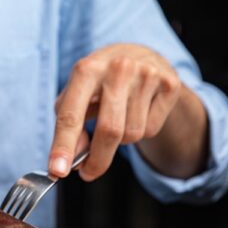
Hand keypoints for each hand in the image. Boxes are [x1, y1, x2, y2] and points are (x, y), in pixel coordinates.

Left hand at [49, 43, 182, 180]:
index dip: (63, 146)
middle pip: (108, 130)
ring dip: (120, 140)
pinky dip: (140, 131)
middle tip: (87, 173)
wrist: (140, 54)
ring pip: (131, 134)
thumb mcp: (77, 94)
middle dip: (97, 160)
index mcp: (87, 69)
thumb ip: (70, 124)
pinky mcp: (170, 85)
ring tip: (117, 119)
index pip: (71, 115)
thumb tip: (75, 156)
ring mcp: (147, 75)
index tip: (57, 171)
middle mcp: (118, 68)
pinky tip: (137, 111)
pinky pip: (150, 130)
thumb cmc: (100, 79)